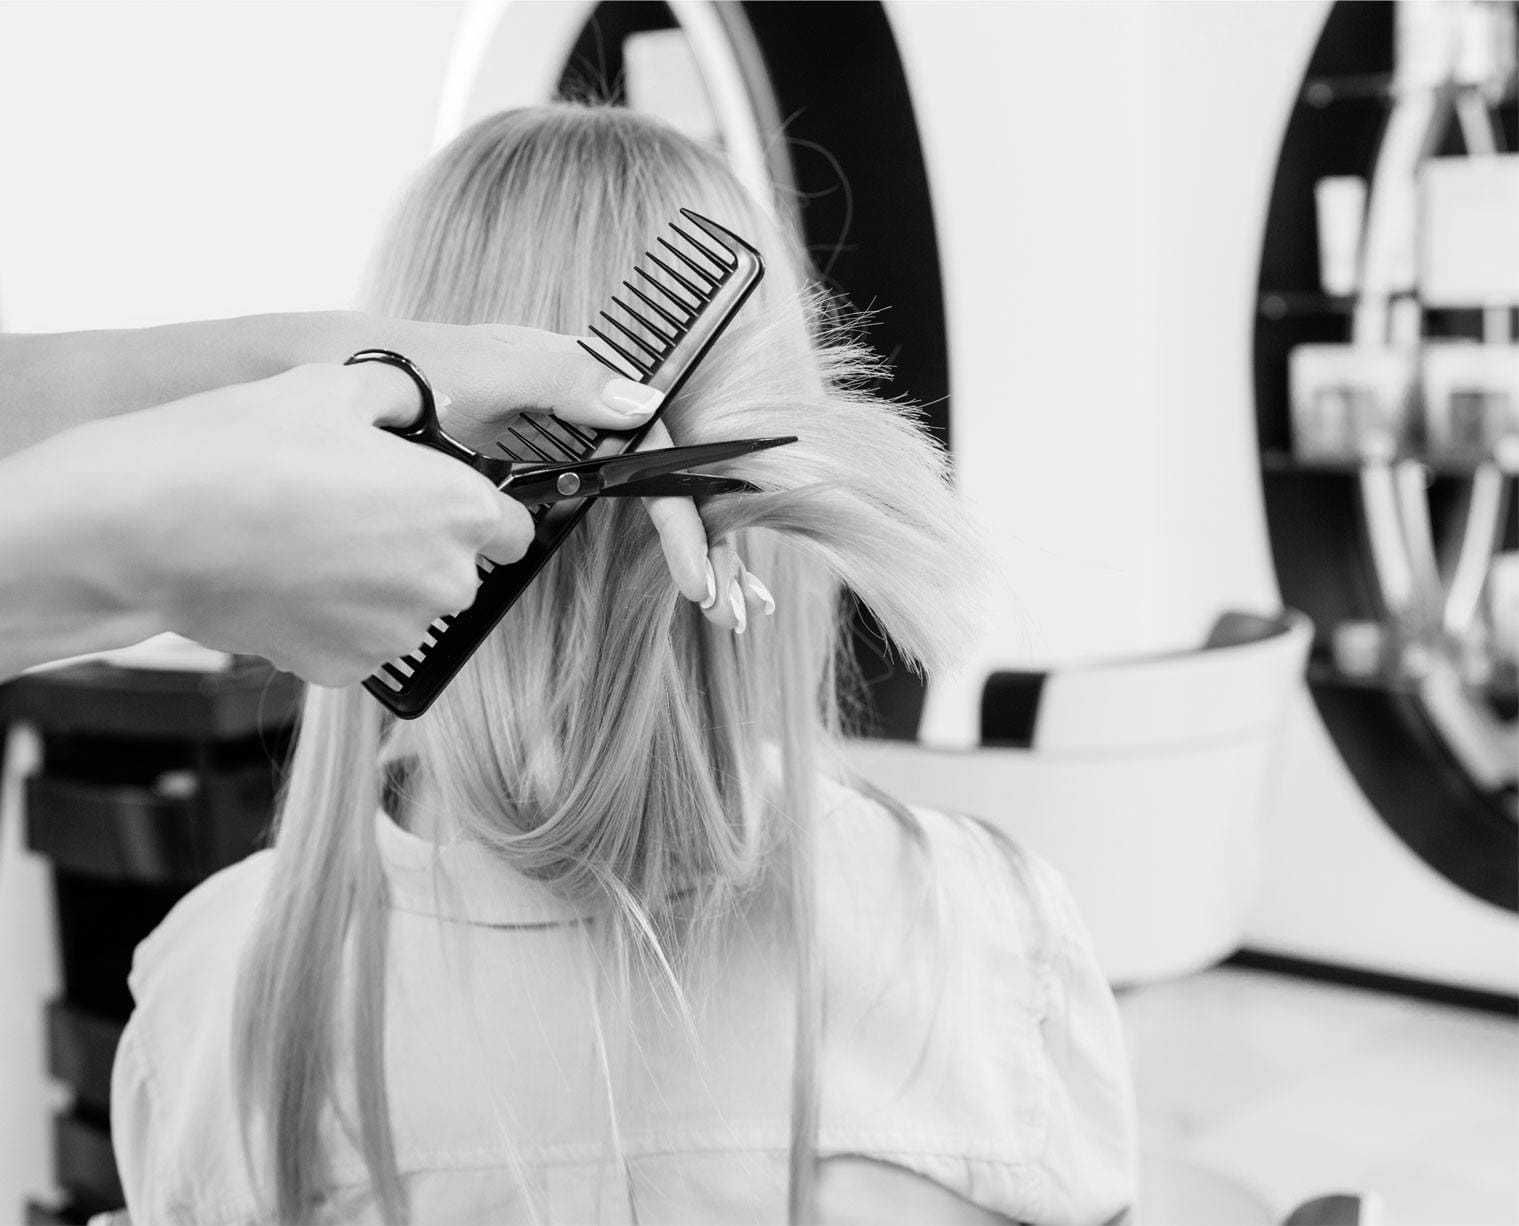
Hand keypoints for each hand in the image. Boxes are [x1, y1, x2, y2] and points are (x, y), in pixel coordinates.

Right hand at [47, 362, 534, 685]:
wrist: (152, 525)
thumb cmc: (245, 448)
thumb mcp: (334, 385)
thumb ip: (401, 398)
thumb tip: (420, 406)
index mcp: (460, 509)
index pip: (516, 528)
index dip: (484, 511)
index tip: (449, 502)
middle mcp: (444, 581)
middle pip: (459, 570)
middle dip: (422, 546)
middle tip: (356, 511)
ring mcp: (394, 633)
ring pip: (406, 609)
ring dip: (376, 585)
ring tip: (310, 541)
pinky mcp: (343, 669)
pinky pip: (356, 640)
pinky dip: (332, 618)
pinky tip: (287, 578)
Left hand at [357, 319, 774, 628]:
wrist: (347, 379)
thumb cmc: (417, 371)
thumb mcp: (488, 369)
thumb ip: (562, 378)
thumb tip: (646, 404)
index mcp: (588, 381)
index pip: (662, 454)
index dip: (684, 518)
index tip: (696, 578)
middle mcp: (592, 415)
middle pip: (673, 481)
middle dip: (713, 544)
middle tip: (732, 611)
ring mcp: (571, 448)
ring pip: (654, 502)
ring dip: (697, 552)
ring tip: (726, 611)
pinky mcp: (546, 477)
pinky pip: (613, 513)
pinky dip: (656, 548)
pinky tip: (689, 583)